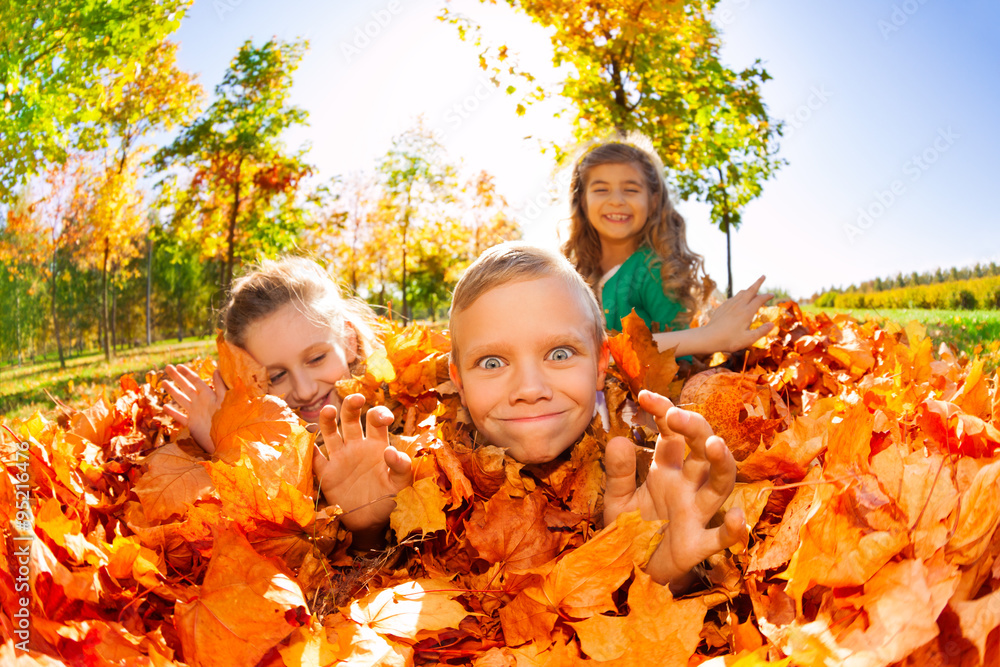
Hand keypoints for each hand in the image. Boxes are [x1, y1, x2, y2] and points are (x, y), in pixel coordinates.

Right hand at [162, 364, 226, 454]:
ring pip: (181, 399)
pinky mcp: (192, 425)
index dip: (187, 373)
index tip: (178, 366)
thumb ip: (221, 386)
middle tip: (168, 367)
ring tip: (163, 382)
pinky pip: (180, 417)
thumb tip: (217, 369)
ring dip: (172, 391)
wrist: (226, 442)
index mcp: (208, 396)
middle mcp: (201, 403)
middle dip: (177, 378)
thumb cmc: (228, 421)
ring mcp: (196, 414)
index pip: (196, 381)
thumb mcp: (225, 401)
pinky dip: (172, 412)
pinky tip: (164, 407)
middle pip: (186, 387)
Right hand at [313, 394, 412, 535]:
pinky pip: (315, 459)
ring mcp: (340, 458)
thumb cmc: (389, 499)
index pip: (376, 422)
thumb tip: (390, 450)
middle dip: (352, 405)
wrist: (371, 522)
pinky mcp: (327, 474)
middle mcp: (357, 446)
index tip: (386, 418)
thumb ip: (401, 467)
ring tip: (328, 410)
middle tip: (356, 398)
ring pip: (331, 432)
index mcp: (376, 444)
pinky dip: (309, 450)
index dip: (379, 414)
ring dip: (328, 420)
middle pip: (351, 419)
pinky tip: (306, 440)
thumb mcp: (401, 484)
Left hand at [604, 390, 745, 588]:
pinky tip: (737, 517)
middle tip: (676, 414)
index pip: (672, 433)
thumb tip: (618, 438)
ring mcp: (696, 513)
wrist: (630, 570)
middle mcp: (686, 486)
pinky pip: (720, 536)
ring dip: (721, 464)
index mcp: (666, 470)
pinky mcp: (697, 545)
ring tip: (715, 445)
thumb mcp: (617, 498)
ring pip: (720, 484)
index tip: (644, 396)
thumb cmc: (630, 530)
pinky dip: (733, 528)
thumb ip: (618, 471)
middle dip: (695, 428)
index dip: (663, 412)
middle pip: (703, 450)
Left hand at [703, 275, 774, 352]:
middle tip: (763, 276)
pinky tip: (739, 300)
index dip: (767, 296)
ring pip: (741, 292)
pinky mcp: (722, 306)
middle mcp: (738, 305)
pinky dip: (740, 295)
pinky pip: (733, 297)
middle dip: (758, 282)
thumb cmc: (729, 340)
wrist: (708, 337)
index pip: (759, 299)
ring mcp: (729, 305)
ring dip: (749, 289)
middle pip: (750, 290)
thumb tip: (772, 324)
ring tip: (753, 289)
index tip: (772, 295)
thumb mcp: (748, 339)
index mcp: (747, 312)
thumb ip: (762, 331)